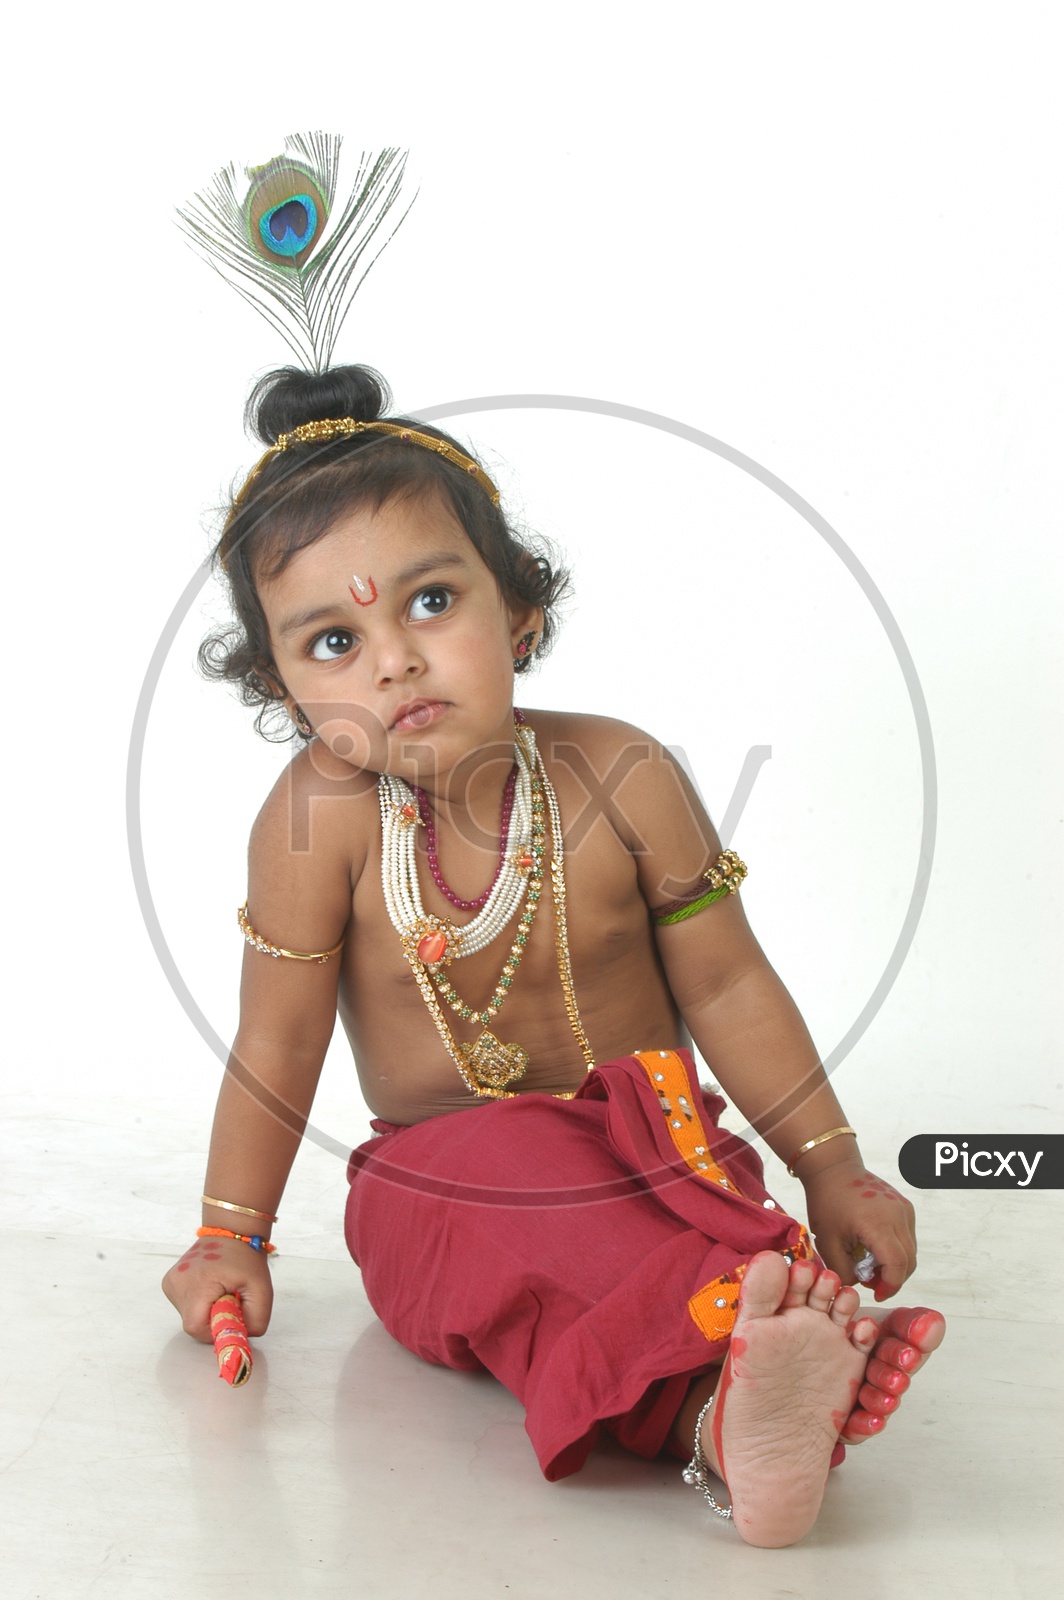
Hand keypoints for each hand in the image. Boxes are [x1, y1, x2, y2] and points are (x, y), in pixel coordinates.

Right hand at [161, 1236, 273, 1341]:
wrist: (231, 1230)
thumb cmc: (245, 1257)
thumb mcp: (262, 1290)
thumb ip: (257, 1320)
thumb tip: (243, 1336)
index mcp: (197, 1285)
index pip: (196, 1328)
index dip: (215, 1329)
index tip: (231, 1316)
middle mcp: (177, 1284)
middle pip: (192, 1323)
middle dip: (213, 1319)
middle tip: (229, 1300)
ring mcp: (170, 1282)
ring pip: (188, 1315)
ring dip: (206, 1310)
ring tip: (220, 1289)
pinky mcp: (169, 1282)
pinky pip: (184, 1304)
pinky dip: (199, 1302)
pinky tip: (210, 1286)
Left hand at [802, 1159, 916, 1299]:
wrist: (833, 1168)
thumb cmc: (826, 1201)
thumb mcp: (827, 1241)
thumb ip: (843, 1270)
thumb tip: (859, 1285)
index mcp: (878, 1224)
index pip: (897, 1265)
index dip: (890, 1285)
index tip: (876, 1293)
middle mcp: (898, 1215)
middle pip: (908, 1261)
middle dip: (893, 1278)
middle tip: (870, 1281)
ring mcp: (904, 1209)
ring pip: (911, 1250)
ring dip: (896, 1264)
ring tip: (869, 1264)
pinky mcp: (904, 1206)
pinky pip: (907, 1236)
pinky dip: (896, 1248)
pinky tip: (875, 1248)